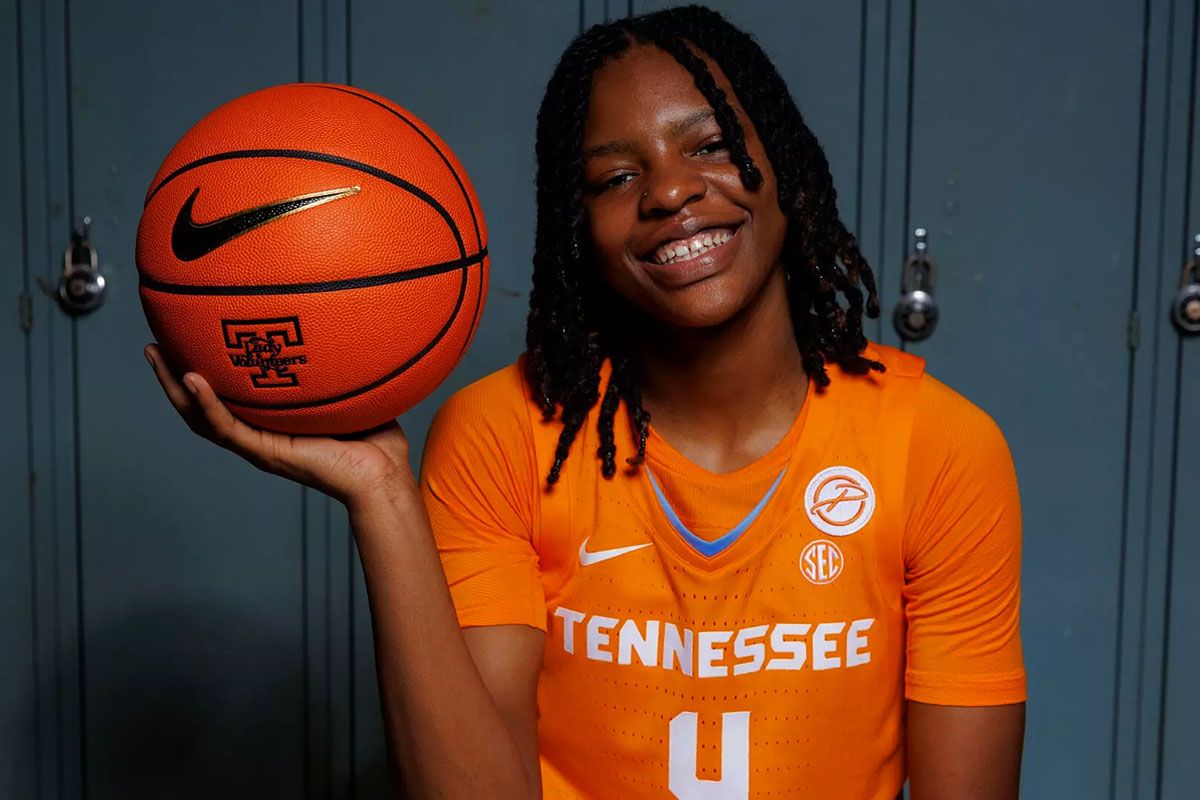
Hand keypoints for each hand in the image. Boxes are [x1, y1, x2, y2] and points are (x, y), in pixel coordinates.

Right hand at [144, 342, 413, 504]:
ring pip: (201, 417)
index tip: (188, 336)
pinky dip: (206, 404)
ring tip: (157, 355)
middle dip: (173, 374)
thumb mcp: (352, 387)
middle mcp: (259, 432)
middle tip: (154, 342)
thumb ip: (339, 360)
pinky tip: (192, 379)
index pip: (228, 393)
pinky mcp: (265, 454)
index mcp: (272, 420)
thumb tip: (344, 316)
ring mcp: (258, 445)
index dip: (204, 368)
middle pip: (201, 404)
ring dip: (175, 387)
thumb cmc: (375, 439)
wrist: (382, 476)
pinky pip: (226, 428)